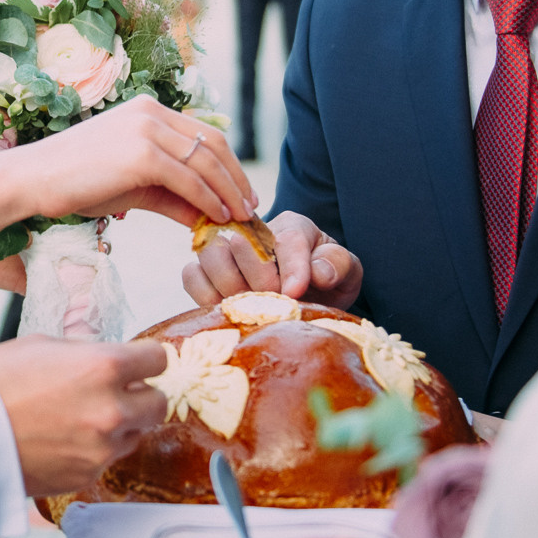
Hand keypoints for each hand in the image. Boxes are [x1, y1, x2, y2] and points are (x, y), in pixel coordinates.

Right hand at [0, 95, 254, 233]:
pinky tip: (218, 217)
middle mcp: (150, 113)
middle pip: (212, 143)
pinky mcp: (141, 154)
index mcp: (148, 111)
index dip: (229, 164)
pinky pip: (189, 179)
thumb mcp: (133, 187)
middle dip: (236, 178)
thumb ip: (172, 196)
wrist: (33, 180)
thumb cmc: (75, 183)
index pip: (204, 134)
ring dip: (229, 192)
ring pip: (206, 162)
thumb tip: (207, 217)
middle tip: (250, 207)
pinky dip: (209, 200)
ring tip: (240, 217)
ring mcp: (146, 130)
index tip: (241, 193)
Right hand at [0, 335, 168, 495]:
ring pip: (136, 433)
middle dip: (141, 395)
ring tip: (82, 417)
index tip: (138, 362)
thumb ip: (85, 354)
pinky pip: (108, 458)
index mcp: (104, 366)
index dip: (146, 358)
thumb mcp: (43, 346)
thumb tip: (108, 361)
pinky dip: (95, 449)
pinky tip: (65, 439)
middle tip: (115, 392)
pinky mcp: (88, 475)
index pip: (158, 359)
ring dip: (120, 425)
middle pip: (158, 403)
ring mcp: (102, 447)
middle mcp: (112, 409)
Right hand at [181, 211, 360, 308]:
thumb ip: (338, 264)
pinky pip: (191, 276)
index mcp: (292, 227)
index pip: (288, 239)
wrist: (309, 298)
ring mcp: (225, 251)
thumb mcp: (346, 272)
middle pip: (238, 244)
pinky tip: (230, 309)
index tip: (296, 293)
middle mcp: (253, 232)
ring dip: (231, 287)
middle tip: (274, 302)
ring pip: (210, 256)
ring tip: (251, 307)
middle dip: (259, 280)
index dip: (292, 268)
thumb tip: (319, 273)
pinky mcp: (205, 273)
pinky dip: (205, 295)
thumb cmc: (325, 281)